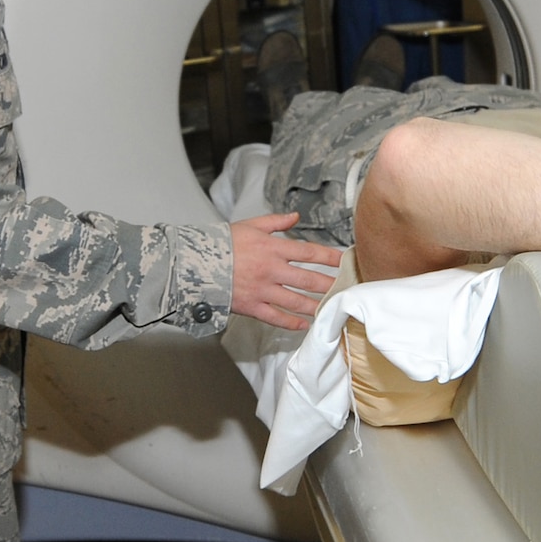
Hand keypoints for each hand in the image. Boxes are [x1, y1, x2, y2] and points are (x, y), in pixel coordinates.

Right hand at [230, 213, 341, 329]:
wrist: (195, 263)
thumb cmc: (220, 243)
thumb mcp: (249, 226)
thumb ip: (275, 222)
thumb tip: (295, 217)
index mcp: (272, 248)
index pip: (308, 252)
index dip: (329, 257)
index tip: (344, 260)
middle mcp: (271, 270)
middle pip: (308, 279)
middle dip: (330, 285)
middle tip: (346, 289)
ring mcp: (262, 290)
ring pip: (296, 300)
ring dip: (316, 305)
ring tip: (330, 308)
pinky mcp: (252, 306)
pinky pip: (275, 317)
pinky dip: (291, 322)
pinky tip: (304, 325)